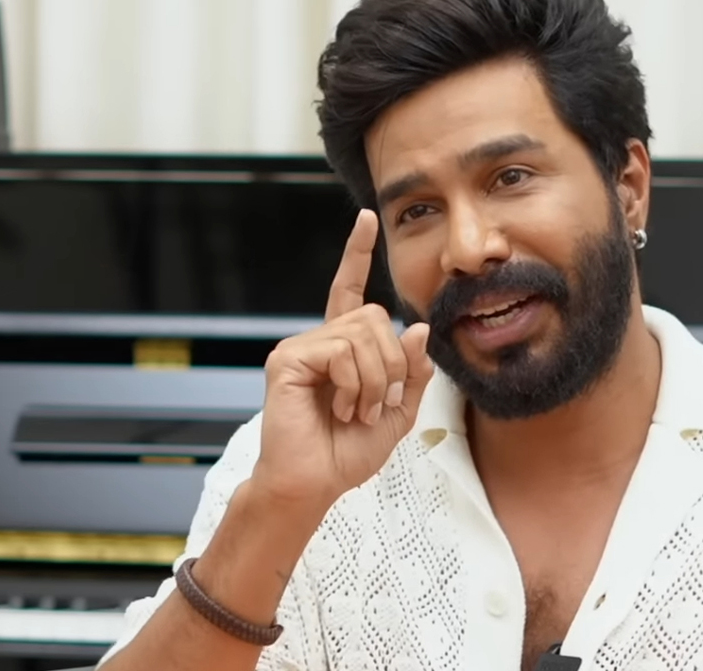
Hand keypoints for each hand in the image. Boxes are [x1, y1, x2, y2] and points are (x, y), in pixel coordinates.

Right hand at [254, 210, 433, 509]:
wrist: (315, 483)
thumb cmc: (347, 453)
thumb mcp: (397, 412)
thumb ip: (411, 372)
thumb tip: (415, 328)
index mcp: (342, 349)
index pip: (349, 291)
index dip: (356, 255)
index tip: (364, 219)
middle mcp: (319, 341)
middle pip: (374, 317)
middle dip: (391, 364)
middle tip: (378, 403)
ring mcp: (300, 349)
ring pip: (363, 334)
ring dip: (374, 381)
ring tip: (356, 411)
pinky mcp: (287, 360)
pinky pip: (341, 352)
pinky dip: (353, 385)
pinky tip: (339, 408)